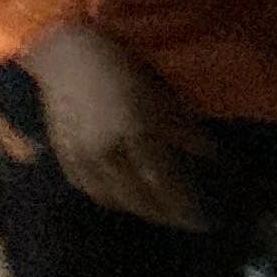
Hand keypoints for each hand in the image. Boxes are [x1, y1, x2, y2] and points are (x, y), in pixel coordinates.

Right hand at [25, 22, 213, 227]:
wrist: (66, 55)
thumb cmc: (121, 67)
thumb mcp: (162, 95)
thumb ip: (185, 130)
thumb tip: (212, 158)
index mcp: (137, 135)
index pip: (167, 185)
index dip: (186, 207)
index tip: (203, 221)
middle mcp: (108, 155)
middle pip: (141, 200)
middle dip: (166, 215)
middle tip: (184, 221)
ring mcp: (82, 160)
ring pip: (115, 200)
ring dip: (139, 210)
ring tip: (158, 211)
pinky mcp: (65, 159)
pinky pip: (91, 191)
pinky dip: (112, 199)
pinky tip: (125, 197)